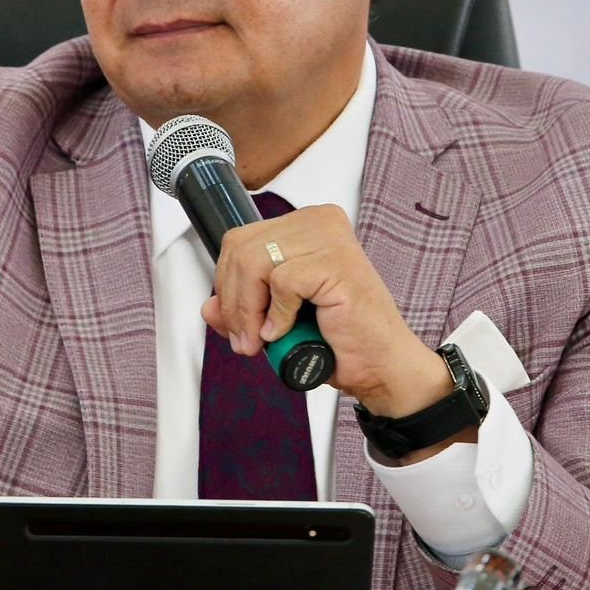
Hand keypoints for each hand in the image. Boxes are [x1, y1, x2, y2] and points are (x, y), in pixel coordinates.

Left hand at [199, 204, 457, 425]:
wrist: (380, 368)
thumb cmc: (340, 340)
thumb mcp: (278, 320)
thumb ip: (243, 308)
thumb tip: (208, 308)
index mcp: (305, 225)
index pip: (239, 240)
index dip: (226, 285)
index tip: (235, 322)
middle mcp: (319, 221)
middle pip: (240, 249)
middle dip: (233, 301)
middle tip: (246, 339)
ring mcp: (330, 238)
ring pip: (254, 263)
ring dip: (249, 311)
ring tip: (264, 338)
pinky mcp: (336, 262)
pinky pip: (281, 282)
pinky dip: (277, 313)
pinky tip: (289, 330)